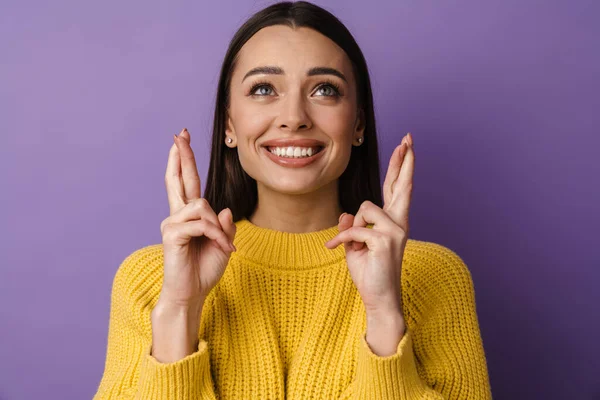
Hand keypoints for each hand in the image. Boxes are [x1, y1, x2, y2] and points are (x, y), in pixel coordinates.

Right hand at [158, 128, 236, 309]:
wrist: (191, 294)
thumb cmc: (204, 270)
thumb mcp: (223, 244)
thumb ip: (224, 226)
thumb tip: (224, 209)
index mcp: (189, 216)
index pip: (185, 182)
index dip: (184, 161)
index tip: (182, 139)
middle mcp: (177, 216)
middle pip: (179, 179)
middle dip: (181, 155)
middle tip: (179, 133)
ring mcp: (172, 224)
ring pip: (202, 207)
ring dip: (218, 229)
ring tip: (224, 247)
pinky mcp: (172, 235)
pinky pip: (201, 224)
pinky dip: (216, 236)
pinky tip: (221, 249)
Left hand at [325, 133, 414, 314]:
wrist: (377, 298)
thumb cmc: (368, 272)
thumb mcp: (353, 245)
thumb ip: (351, 226)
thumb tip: (346, 213)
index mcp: (393, 222)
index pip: (396, 189)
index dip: (400, 167)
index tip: (405, 146)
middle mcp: (399, 223)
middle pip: (401, 185)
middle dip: (403, 160)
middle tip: (409, 137)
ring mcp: (395, 231)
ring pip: (364, 209)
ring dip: (351, 228)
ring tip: (353, 247)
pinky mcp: (385, 240)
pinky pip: (354, 229)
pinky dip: (342, 241)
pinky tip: (338, 250)